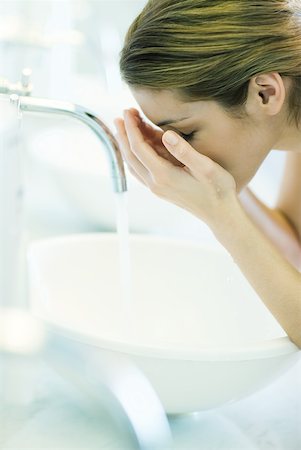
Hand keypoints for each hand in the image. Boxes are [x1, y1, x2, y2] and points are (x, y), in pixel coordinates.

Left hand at [114, 109, 237, 226]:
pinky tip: (139, 146)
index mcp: (163, 175)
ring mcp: (157, 188)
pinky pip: (141, 170)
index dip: (131, 128)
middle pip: (130, 155)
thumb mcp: (206, 167)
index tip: (127, 111)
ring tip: (126, 126)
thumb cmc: (217, 190)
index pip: (138, 148)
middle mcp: (155, 183)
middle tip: (122, 114)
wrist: (220, 214)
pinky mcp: (161, 189)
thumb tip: (166, 134)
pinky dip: (135, 155)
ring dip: (127, 144)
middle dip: (124, 134)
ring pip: (134, 163)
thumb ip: (184, 151)